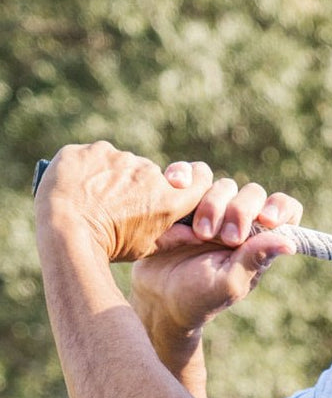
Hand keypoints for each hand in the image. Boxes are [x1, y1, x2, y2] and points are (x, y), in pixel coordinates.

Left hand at [35, 141, 214, 262]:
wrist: (67, 230)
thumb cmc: (110, 246)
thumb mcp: (146, 248)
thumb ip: (175, 238)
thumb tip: (198, 234)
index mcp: (167, 200)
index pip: (197, 182)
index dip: (191, 185)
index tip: (180, 191)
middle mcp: (150, 174)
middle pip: (152, 176)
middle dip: (141, 187)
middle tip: (119, 208)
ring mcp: (122, 158)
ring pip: (124, 164)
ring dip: (115, 177)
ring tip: (96, 200)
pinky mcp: (95, 149)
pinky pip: (98, 156)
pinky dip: (92, 168)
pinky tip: (81, 187)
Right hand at [131, 165, 301, 334]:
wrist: (156, 295)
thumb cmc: (199, 297)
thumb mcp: (229, 283)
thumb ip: (256, 259)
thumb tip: (290, 244)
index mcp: (258, 240)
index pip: (285, 210)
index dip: (280, 208)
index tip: (266, 220)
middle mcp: (239, 220)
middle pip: (252, 193)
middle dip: (239, 212)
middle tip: (224, 239)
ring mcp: (211, 206)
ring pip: (221, 183)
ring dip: (211, 205)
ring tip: (197, 235)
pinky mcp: (183, 197)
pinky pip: (189, 173)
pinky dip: (183, 174)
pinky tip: (176, 186)